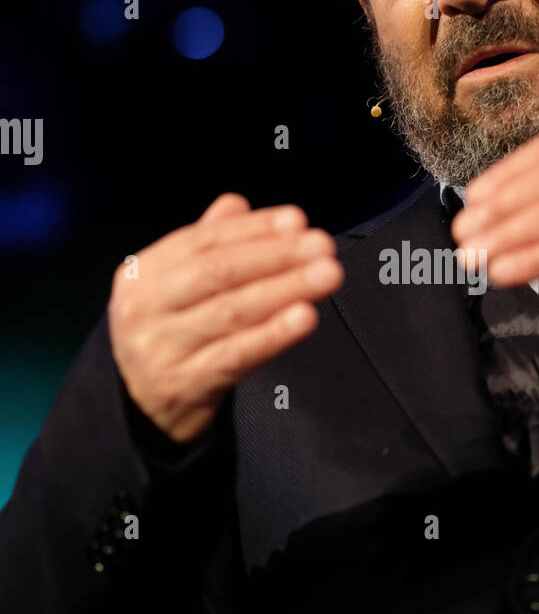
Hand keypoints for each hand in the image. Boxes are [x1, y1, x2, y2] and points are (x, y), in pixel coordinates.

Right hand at [108, 193, 343, 442]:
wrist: (138, 409)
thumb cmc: (167, 338)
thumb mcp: (172, 288)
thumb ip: (204, 244)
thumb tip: (236, 204)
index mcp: (140, 275)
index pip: (203, 241)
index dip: (254, 229)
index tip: (296, 221)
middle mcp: (143, 309)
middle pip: (218, 272)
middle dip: (276, 255)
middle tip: (321, 246)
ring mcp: (160, 349)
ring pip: (232, 312)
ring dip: (285, 289)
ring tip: (325, 275)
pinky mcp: (183, 385)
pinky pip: (237, 355)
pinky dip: (274, 334)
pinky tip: (304, 317)